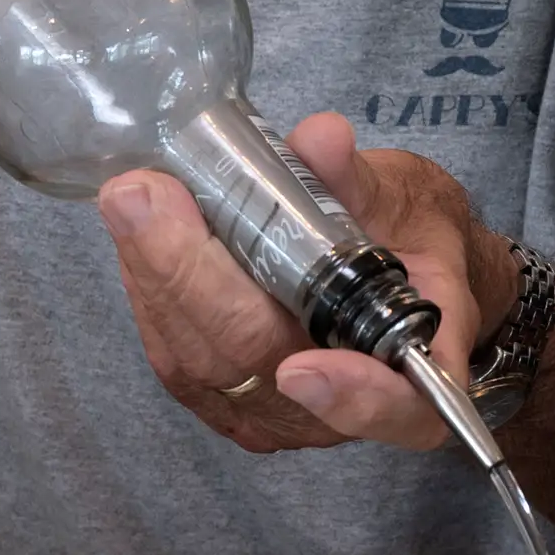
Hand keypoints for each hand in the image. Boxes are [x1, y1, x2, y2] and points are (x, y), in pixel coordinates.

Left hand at [98, 113, 515, 454]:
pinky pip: (175, 355)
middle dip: (191, 281)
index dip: (348, 397)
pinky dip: (150, 289)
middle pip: (258, 369)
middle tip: (144, 198)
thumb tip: (321, 139)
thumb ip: (358, 180)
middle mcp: (340, 415)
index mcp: (419, 374)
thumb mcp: (405, 198)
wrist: (391, 270)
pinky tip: (139, 228)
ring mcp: (274, 415)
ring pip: (200, 363)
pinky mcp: (220, 397)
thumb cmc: (411, 238)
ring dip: (156, 277)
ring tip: (135, 197)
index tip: (300, 368)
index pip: (394, 410)